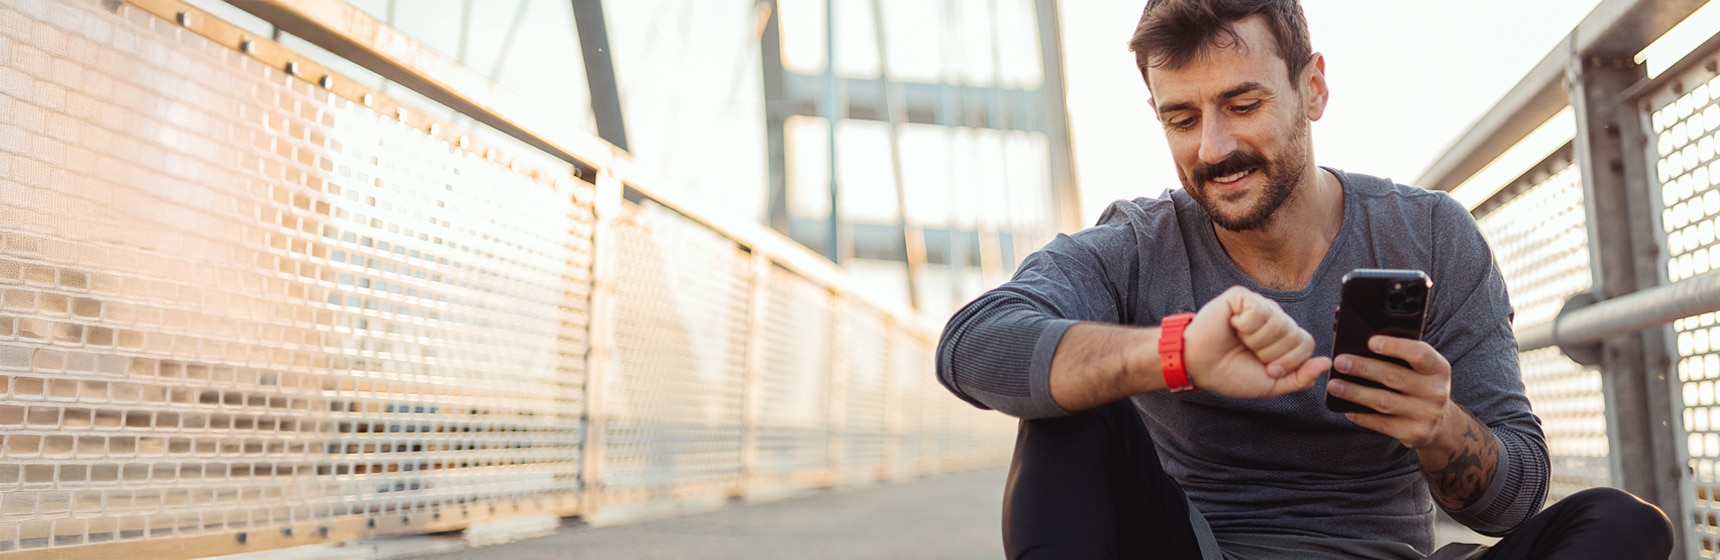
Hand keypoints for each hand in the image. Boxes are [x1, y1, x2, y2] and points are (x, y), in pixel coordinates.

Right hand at [1180, 286, 1329, 397]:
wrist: (1199, 367)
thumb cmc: (1231, 373)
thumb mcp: (1272, 385)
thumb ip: (1301, 377)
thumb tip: (1326, 363)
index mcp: (1284, 337)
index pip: (1306, 343)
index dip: (1288, 361)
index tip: (1267, 369)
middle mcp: (1275, 318)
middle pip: (1294, 333)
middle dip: (1271, 353)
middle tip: (1251, 354)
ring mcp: (1259, 305)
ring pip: (1277, 323)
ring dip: (1256, 341)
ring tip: (1240, 341)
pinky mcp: (1241, 297)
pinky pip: (1257, 311)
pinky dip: (1244, 326)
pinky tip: (1232, 327)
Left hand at [1326, 335, 1457, 447]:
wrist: (1441, 424)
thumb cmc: (1421, 386)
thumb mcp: (1421, 370)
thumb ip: (1401, 356)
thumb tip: (1361, 345)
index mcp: (1438, 369)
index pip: (1419, 353)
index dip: (1395, 346)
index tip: (1371, 342)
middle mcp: (1436, 391)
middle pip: (1394, 376)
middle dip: (1363, 368)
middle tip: (1340, 362)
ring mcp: (1426, 414)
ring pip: (1384, 401)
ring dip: (1356, 393)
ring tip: (1334, 385)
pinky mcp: (1414, 433)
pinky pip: (1382, 424)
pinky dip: (1362, 416)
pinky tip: (1347, 409)